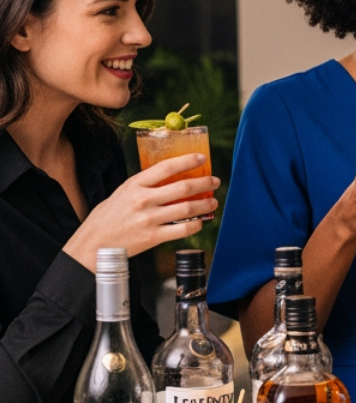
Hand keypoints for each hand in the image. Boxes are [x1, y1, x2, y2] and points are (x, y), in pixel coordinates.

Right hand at [64, 152, 219, 261]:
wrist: (94, 244)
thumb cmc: (109, 217)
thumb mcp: (122, 193)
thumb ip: (144, 185)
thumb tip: (170, 177)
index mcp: (135, 185)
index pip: (166, 168)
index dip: (187, 161)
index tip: (201, 158)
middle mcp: (144, 200)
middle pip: (183, 187)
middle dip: (204, 183)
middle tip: (215, 181)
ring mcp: (149, 219)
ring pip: (187, 208)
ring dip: (205, 204)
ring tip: (213, 201)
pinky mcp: (154, 236)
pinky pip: (183, 229)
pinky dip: (196, 225)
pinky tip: (200, 222)